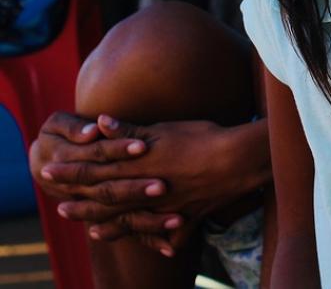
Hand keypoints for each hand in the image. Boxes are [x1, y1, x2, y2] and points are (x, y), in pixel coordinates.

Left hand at [37, 115, 250, 251]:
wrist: (238, 159)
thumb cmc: (203, 137)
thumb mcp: (165, 129)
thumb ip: (131, 130)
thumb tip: (99, 122)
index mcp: (140, 165)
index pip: (96, 169)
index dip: (71, 172)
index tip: (49, 174)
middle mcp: (147, 190)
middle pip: (108, 200)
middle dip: (81, 205)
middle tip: (60, 211)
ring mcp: (166, 207)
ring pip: (133, 220)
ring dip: (111, 226)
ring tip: (94, 233)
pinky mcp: (188, 216)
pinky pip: (172, 234)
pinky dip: (163, 241)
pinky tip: (159, 250)